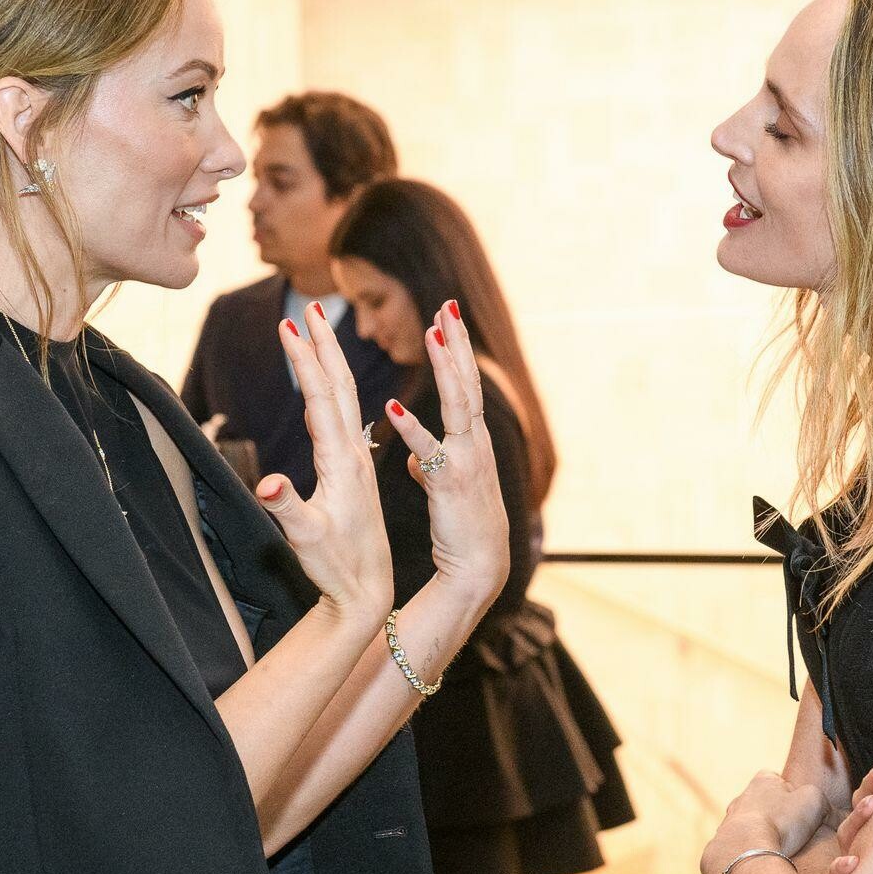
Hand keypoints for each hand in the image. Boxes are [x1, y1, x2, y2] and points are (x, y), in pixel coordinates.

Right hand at [255, 304, 392, 622]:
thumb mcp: (306, 538)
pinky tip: (326, 386)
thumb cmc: (336, 567)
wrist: (369, 591)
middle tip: (310, 306)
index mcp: (341, 461)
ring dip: (329, 361)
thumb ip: (288, 509)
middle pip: (338, 387)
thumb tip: (270, 485)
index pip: (321, 398)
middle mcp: (352, 453)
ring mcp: (354, 461)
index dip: (305, 361)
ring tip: (319, 330)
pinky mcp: (353, 472)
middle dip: (323, 345)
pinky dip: (334, 391)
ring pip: (344, 399)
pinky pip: (344, 418)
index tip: (292, 324)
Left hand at [382, 302, 508, 606]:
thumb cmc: (463, 529)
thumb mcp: (444, 491)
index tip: (447, 315)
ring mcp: (465, 460)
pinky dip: (412, 428)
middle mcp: (473, 443)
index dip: (457, 350)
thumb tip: (414, 460)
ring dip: (445, 368)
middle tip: (447, 305)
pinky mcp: (450, 483)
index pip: (464, 386)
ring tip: (432, 335)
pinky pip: (428, 451)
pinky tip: (392, 407)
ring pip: (458, 405)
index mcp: (470, 441)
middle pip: (466, 383)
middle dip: (456, 343)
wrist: (480, 568)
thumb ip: (430, 467)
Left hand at [701, 771, 829, 873]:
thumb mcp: (814, 801)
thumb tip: (832, 814)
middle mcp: (740, 799)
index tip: (798, 809)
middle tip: (790, 834)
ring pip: (747, 827)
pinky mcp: (720, 848)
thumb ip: (822, 801)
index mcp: (762, 781)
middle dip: (773, 816)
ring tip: (776, 853)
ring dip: (759, 837)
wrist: (746, 852)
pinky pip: (737, 850)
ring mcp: (727, 823)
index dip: (789, 792)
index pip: (775, 779)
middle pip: (760, 803)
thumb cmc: (781, 823)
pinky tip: (760, 865)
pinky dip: (748, 856)